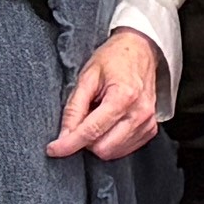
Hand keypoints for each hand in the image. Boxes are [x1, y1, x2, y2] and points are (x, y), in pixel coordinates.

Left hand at [49, 29, 167, 162]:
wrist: (140, 50)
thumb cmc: (114, 58)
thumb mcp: (87, 77)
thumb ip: (74, 108)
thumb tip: (64, 136)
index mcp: (123, 97)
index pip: (92, 131)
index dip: (69, 144)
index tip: (53, 150)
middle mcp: (139, 113)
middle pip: (103, 148)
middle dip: (85, 141)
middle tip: (82, 119)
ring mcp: (147, 122)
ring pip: (113, 152)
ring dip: (99, 141)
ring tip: (98, 117)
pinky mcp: (150, 129)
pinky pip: (125, 149)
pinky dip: (111, 142)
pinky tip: (109, 123)